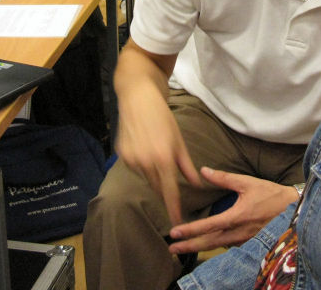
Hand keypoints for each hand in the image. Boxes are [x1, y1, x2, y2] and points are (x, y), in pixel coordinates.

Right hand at [115, 86, 201, 225]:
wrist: (138, 99)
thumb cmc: (163, 117)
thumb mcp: (179, 141)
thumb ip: (187, 166)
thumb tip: (197, 184)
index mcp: (163, 158)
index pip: (169, 191)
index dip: (174, 208)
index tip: (178, 222)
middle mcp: (145, 162)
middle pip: (157, 187)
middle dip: (165, 191)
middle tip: (173, 191)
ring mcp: (131, 159)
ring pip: (147, 178)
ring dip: (154, 176)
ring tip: (158, 157)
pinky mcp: (122, 155)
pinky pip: (136, 168)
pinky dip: (143, 165)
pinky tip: (145, 150)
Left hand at [167, 167, 299, 253]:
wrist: (295, 210)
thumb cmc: (271, 195)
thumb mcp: (247, 183)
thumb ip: (224, 178)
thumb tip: (205, 170)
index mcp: (237, 217)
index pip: (208, 226)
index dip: (190, 230)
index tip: (175, 232)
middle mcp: (239, 232)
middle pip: (209, 243)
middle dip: (189, 246)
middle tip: (172, 249)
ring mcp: (245, 240)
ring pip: (218, 247)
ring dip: (200, 248)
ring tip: (183, 249)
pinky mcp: (249, 242)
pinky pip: (228, 247)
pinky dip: (214, 247)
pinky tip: (205, 246)